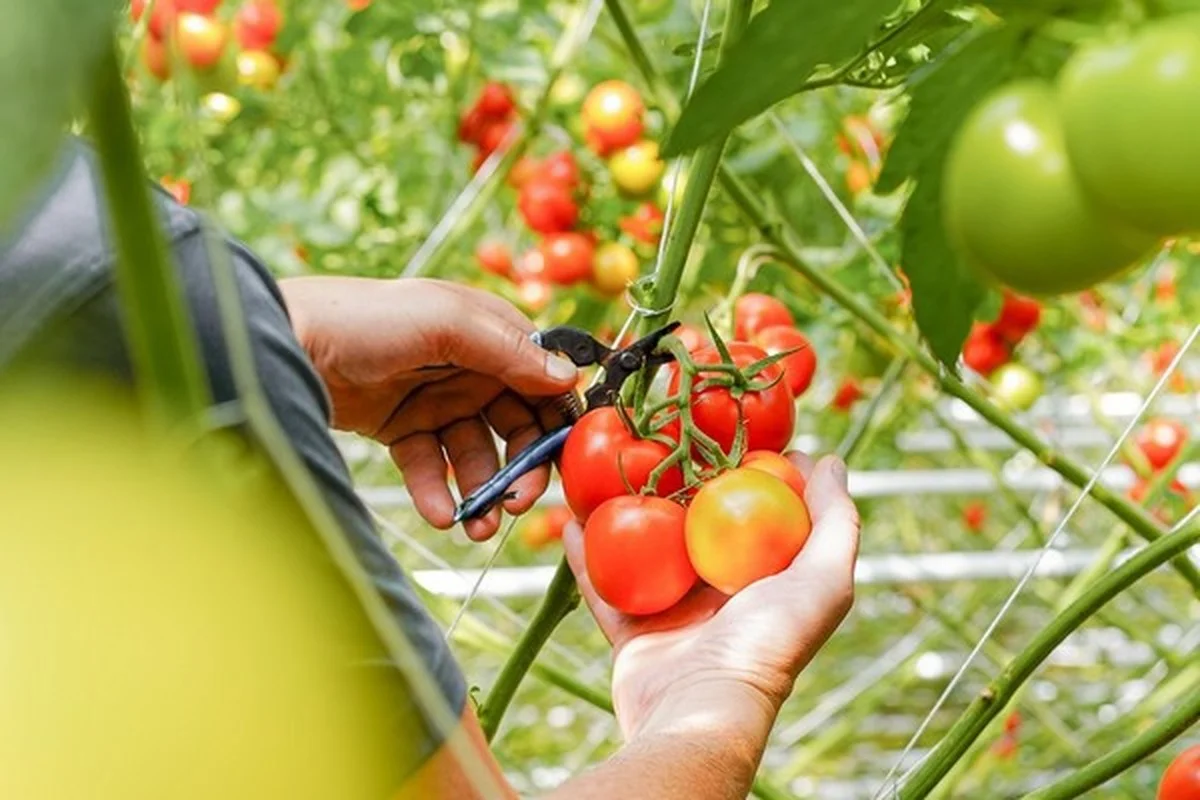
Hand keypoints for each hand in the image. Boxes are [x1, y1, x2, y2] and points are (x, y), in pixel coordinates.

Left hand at [279, 276, 578, 540]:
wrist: (283, 344)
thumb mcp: (445, 321)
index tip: (568, 459)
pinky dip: (436, 493)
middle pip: (516, 424)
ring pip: (475, 454)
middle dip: (523, 466)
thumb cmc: (363, 317)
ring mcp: (434, 399)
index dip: (559, 418)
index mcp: (487, 332)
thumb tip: (568, 377)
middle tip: (520, 501)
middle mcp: (468, 366)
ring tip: (480, 524)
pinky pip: (429, 467)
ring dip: (483, 490)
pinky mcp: (400, 428)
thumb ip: (509, 350)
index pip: (543, 378)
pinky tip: (440, 515)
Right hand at [564, 454, 858, 749]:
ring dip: (624, 510)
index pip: (759, 508)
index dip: (745, 466)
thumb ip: (834, 522)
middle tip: (657, 436)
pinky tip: (570, 519)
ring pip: (643, 548)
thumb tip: (830, 462)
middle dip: (676, 479)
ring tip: (606, 470)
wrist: (700, 711)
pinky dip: (585, 555)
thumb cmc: (767, 647)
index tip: (725, 426)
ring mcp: (674, 610)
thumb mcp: (821, 581)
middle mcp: (721, 592)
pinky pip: (602, 584)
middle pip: (695, 521)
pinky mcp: (633, 628)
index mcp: (767, 578)